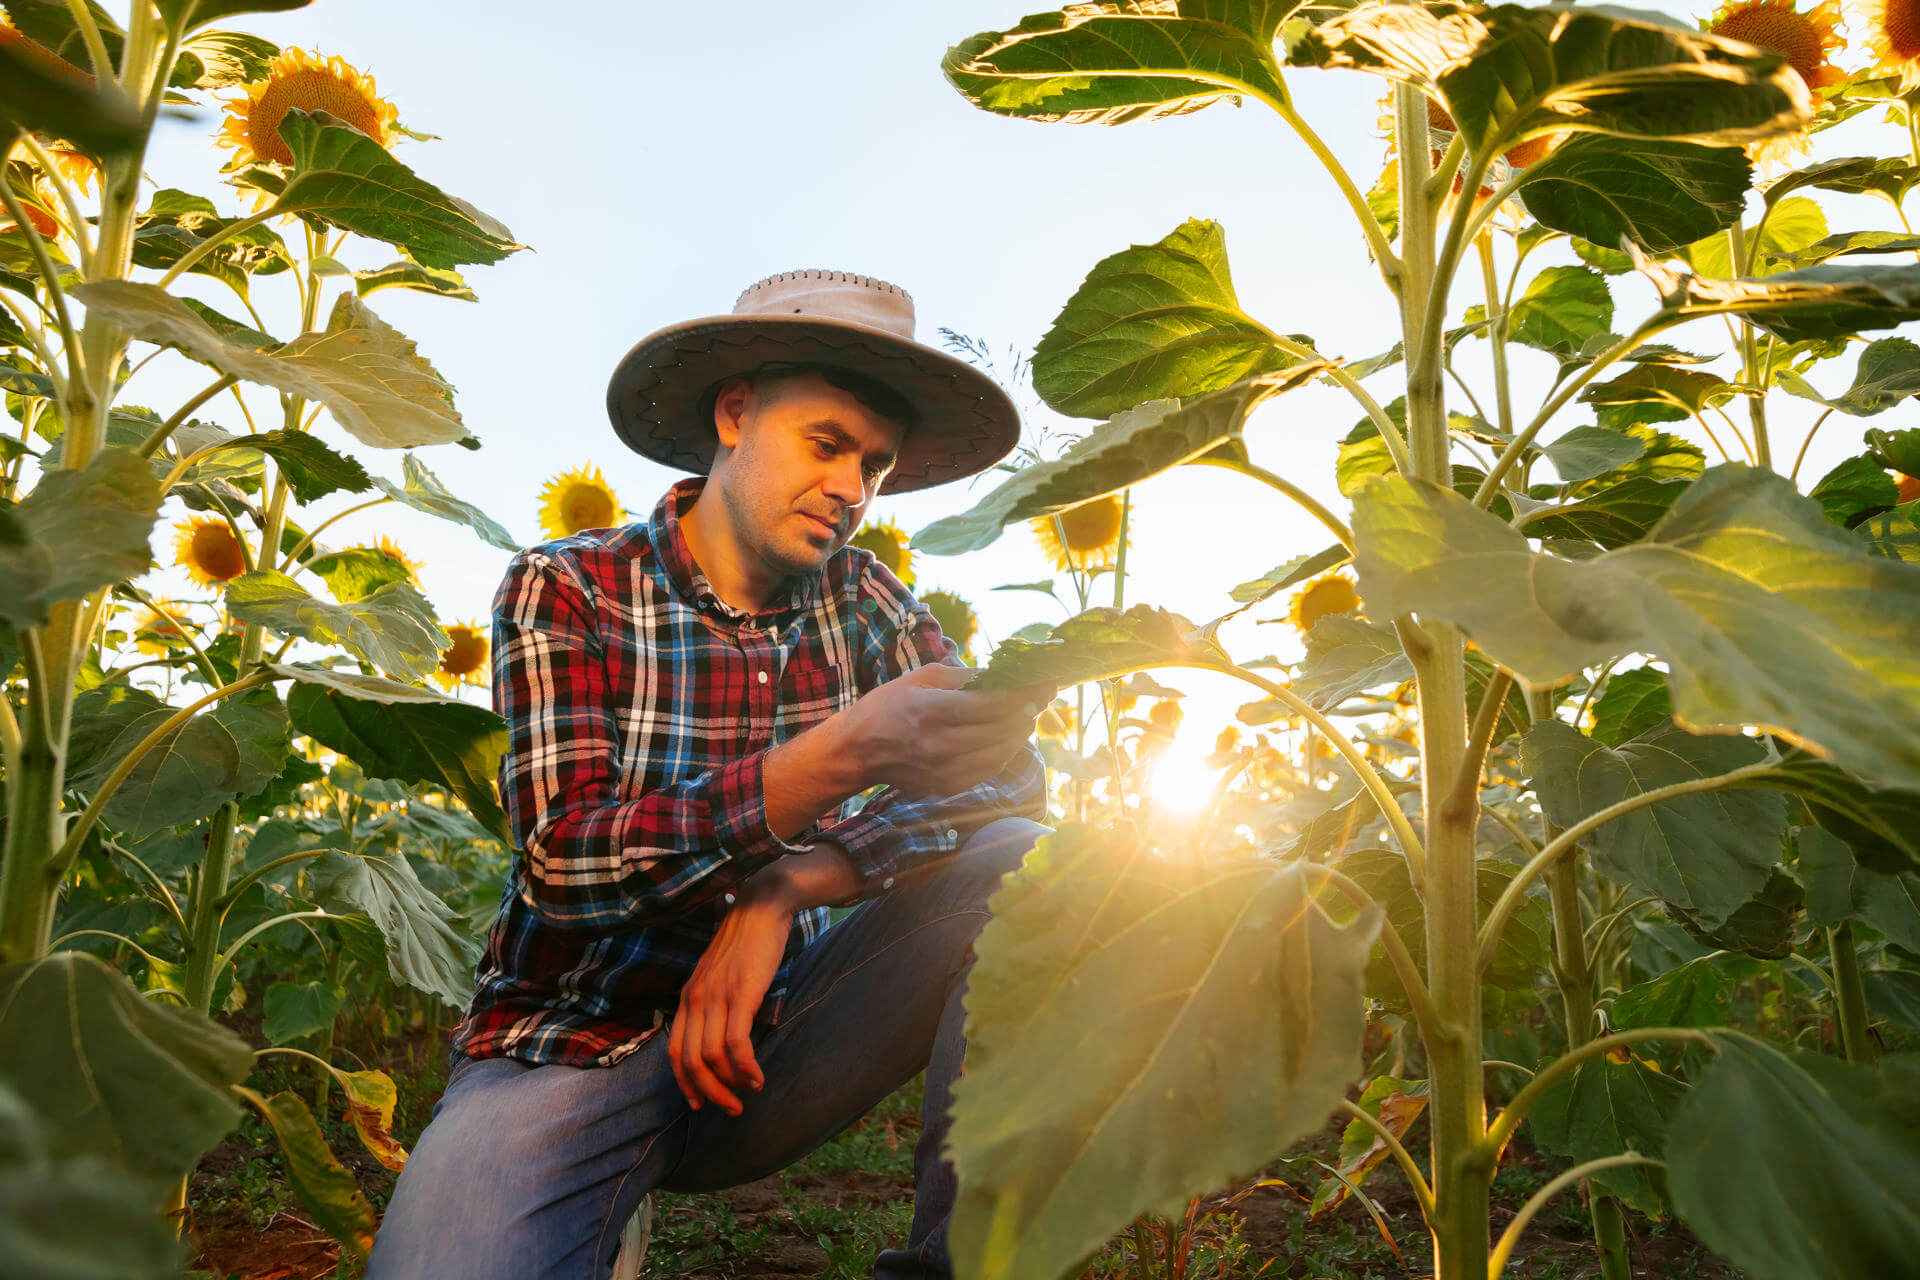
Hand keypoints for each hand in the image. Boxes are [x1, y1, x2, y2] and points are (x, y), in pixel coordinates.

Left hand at [668, 887, 793, 1115]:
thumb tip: (725, 1039)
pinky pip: (735, 1043)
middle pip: (690, 1061)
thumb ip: (715, 1004)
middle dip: (708, 1093)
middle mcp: (695, 1000)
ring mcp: (716, 998)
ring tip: (748, 1094)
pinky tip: (757, 1076)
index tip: (699, 1103)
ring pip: (710, 1057)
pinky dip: (745, 1066)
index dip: (685, 1083)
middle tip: (730, 1109)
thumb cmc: (746, 943)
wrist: (761, 909)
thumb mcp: (719, 976)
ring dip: (729, 1084)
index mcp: (688, 997)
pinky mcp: (740, 995)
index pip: (674, 1052)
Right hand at [840, 663, 1049, 796]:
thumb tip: (1000, 676)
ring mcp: (944, 771)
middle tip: (1042, 696)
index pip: (992, 704)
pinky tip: (1008, 738)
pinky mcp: (946, 787)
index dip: (1024, 693)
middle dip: (1029, 711)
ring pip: (1001, 753)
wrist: (856, 751)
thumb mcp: (920, 678)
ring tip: (1028, 716)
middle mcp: (940, 745)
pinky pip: (988, 770)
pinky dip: (1004, 753)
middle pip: (1002, 730)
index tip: (1043, 682)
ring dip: (1020, 733)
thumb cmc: (887, 706)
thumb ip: (962, 677)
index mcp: (933, 712)